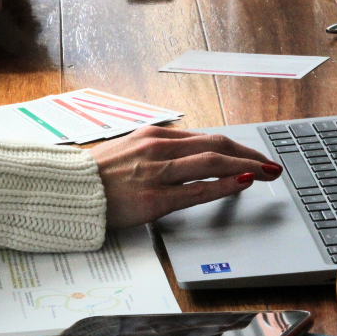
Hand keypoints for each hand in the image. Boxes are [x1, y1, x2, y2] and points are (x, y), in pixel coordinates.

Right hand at [89, 126, 282, 228]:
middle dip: (249, 154)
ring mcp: (156, 172)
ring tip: (267, 174)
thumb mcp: (127, 151)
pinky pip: (196, 189)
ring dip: (246, 167)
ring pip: (212, 163)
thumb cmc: (94, 176)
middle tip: (271, 165)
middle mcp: (158, 148)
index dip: (236, 146)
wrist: (65, 190)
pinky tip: (242, 184)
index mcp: (153, 137)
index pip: (206, 138)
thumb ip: (156, 151)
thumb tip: (185, 155)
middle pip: (217, 145)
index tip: (253, 155)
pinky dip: (223, 185)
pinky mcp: (152, 198)